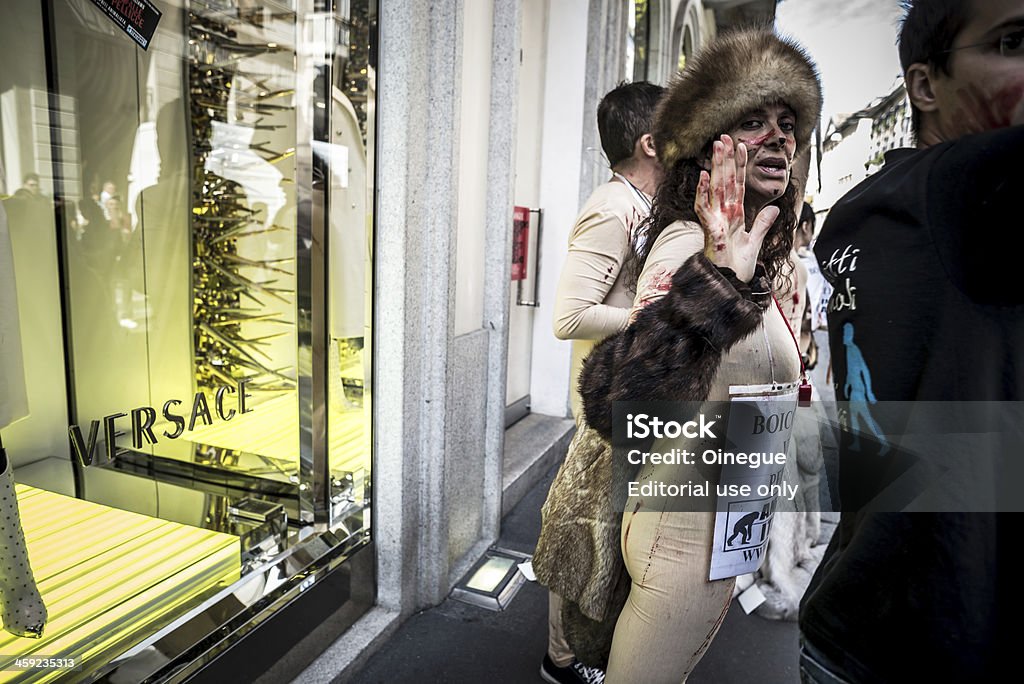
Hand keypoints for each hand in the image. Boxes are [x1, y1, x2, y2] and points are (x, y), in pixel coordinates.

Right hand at [694, 135, 779, 281]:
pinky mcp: (710, 230)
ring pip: (715, 187)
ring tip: (716, 147)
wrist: (729, 284)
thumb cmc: (737, 266)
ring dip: (716, 167)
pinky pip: (704, 208)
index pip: (738, 184)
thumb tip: (774, 209)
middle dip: (726, 158)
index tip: (741, 146)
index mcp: (735, 215)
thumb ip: (763, 224)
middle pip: (726, 180)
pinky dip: (703, 192)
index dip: (739, 165)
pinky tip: (705, 176)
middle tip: (724, 136)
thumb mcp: (755, 242)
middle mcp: (724, 214)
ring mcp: (716, 220)